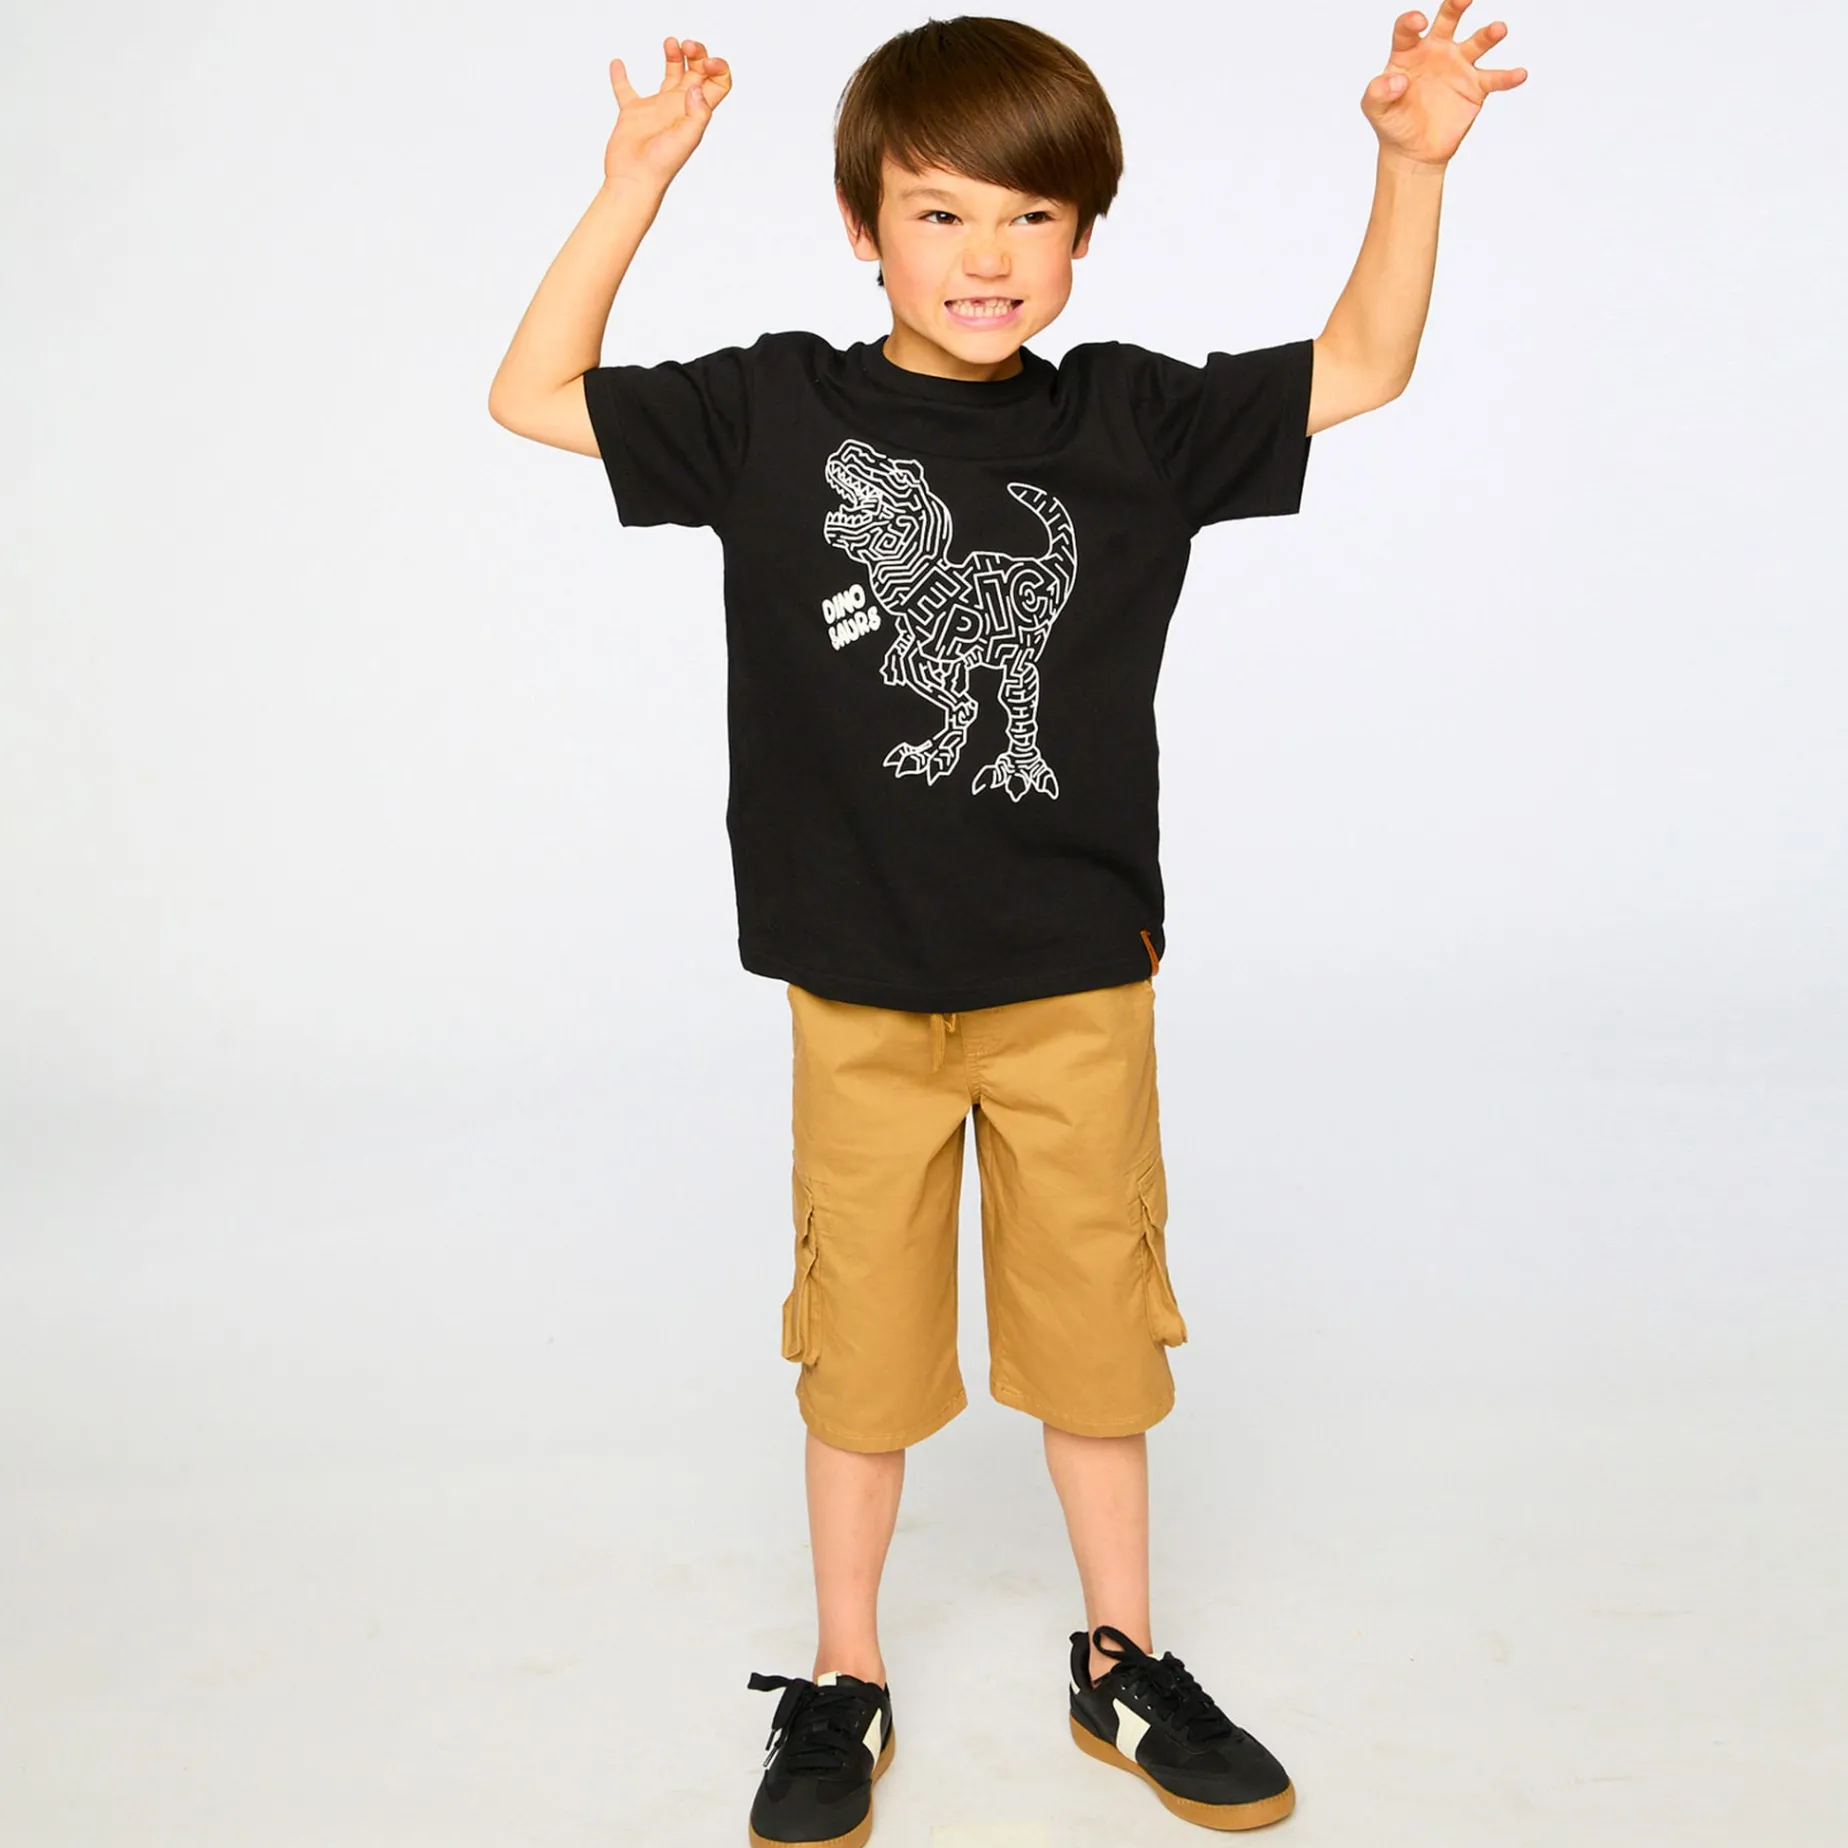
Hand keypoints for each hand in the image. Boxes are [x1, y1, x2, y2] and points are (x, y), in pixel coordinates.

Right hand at [604, 35, 732, 189]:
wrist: (634, 180)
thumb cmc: (661, 166)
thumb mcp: (687, 139)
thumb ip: (697, 112)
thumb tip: (695, 87)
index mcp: (695, 112)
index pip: (717, 84)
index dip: (717, 68)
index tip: (705, 61)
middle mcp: (680, 107)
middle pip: (696, 73)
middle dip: (696, 54)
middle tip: (686, 45)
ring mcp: (657, 108)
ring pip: (671, 74)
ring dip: (674, 56)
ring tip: (670, 42)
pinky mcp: (634, 112)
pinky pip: (627, 90)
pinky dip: (621, 76)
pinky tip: (618, 64)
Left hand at [1361, 3, 1525, 166]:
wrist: (1413, 151)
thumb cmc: (1392, 123)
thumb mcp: (1375, 109)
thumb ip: (1378, 92)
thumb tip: (1397, 81)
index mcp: (1409, 51)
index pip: (1408, 29)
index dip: (1411, 22)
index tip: (1419, 22)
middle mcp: (1436, 51)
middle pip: (1448, 20)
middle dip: (1455, 5)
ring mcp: (1459, 66)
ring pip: (1476, 43)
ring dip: (1488, 35)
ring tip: (1498, 29)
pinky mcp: (1475, 87)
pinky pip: (1495, 79)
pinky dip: (1508, 77)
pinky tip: (1519, 74)